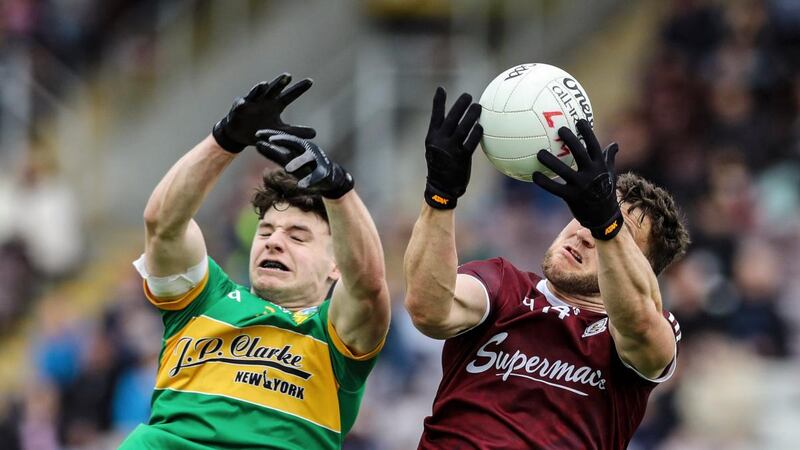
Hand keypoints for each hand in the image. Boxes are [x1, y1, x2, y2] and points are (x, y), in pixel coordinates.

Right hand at [212, 73, 315, 152]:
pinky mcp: (240, 107)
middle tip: (288, 76)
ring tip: (266, 84)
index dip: (299, 88)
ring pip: (258, 92)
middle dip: (280, 82)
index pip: (290, 95)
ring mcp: (252, 102)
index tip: (310, 81)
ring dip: (261, 88)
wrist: (240, 135)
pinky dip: (246, 100)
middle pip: (275, 89)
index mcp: (276, 105)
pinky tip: (246, 100)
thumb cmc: (261, 130)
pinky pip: (243, 102)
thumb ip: (296, 132)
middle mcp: (265, 100)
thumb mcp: (280, 131)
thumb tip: (315, 133)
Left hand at [255, 131, 353, 198]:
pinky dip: (309, 180)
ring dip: (297, 163)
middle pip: (295, 143)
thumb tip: (257, 145)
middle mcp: (308, 150)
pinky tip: (301, 186)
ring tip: (288, 169)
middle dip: (283, 141)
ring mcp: (317, 160)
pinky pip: (316, 176)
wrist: (330, 177)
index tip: (258, 133)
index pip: (284, 138)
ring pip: (306, 160)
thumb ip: (275, 154)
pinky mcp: (323, 172)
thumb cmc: (306, 167)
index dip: (271, 135)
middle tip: (271, 140)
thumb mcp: (290, 159)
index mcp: (300, 145)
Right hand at [424, 87, 482, 209]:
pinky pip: (470, 142)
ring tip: (478, 106)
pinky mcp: (461, 158)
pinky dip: (476, 133)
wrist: (440, 188)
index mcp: (432, 137)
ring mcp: (450, 149)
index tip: (441, 89)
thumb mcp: (435, 149)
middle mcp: (440, 141)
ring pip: (463, 128)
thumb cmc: (441, 166)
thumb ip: (443, 135)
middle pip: (451, 118)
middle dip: (460, 105)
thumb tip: (454, 120)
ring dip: (471, 116)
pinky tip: (481, 127)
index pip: (435, 116)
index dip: (438, 102)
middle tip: (468, 96)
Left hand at [532, 119, 622, 239]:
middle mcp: (592, 173)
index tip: (579, 120)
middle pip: (580, 153)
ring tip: (539, 152)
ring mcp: (581, 185)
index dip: (587, 132)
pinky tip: (534, 175)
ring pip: (564, 170)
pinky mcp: (572, 197)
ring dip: (551, 161)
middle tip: (559, 129)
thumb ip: (609, 158)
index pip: (594, 145)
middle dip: (570, 139)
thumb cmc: (605, 191)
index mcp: (600, 166)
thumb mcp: (610, 173)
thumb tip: (615, 144)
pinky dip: (544, 182)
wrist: (604, 216)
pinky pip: (555, 188)